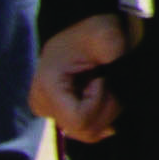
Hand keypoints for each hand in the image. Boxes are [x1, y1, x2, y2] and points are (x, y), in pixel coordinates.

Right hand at [33, 11, 135, 147]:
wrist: (88, 27)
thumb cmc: (98, 28)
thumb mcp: (107, 34)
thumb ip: (114, 53)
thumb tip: (116, 82)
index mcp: (47, 85)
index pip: (79, 120)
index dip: (100, 103)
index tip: (102, 77)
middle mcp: (42, 103)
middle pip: (84, 130)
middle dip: (105, 108)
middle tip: (106, 79)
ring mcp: (49, 110)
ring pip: (87, 132)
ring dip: (105, 111)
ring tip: (103, 83)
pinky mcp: (58, 113)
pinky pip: (85, 129)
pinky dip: (100, 115)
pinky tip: (102, 95)